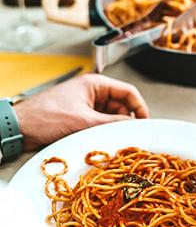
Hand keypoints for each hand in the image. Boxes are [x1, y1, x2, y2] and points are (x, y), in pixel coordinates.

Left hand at [15, 74, 148, 150]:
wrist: (17, 128)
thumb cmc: (45, 118)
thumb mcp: (84, 121)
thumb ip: (112, 122)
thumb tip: (134, 126)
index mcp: (96, 84)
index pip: (128, 92)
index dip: (139, 107)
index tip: (145, 123)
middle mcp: (93, 93)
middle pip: (121, 105)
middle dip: (126, 120)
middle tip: (131, 135)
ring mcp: (87, 106)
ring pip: (111, 117)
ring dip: (114, 128)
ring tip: (116, 140)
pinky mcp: (80, 119)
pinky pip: (100, 124)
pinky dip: (104, 132)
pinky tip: (105, 141)